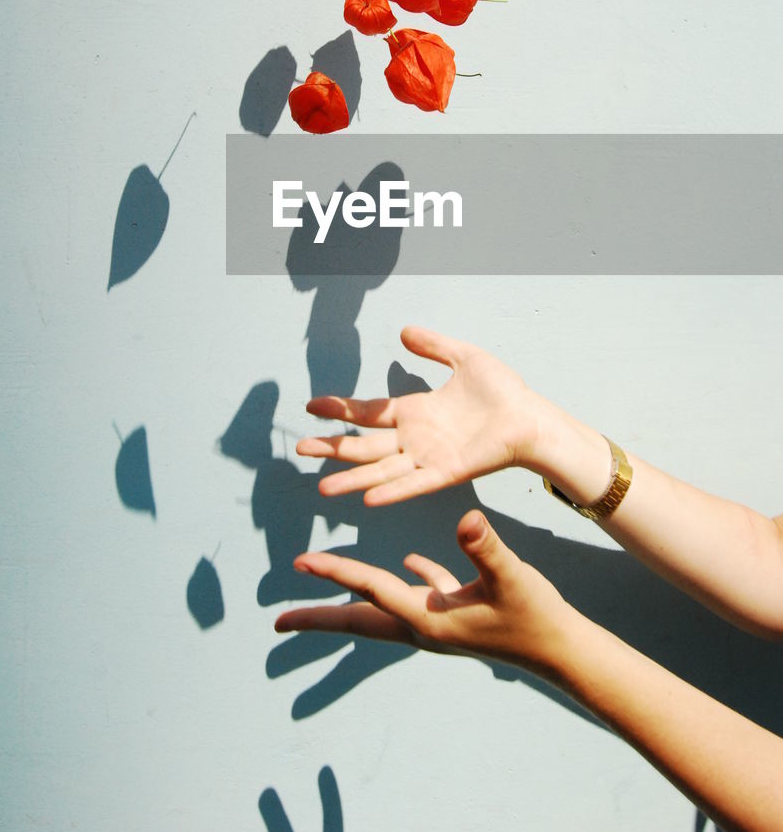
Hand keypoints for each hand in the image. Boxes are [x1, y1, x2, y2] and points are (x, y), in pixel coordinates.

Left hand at [274, 510, 570, 674]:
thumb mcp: (510, 576)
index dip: (337, 572)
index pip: (371, 589)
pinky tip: (409, 561)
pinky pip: (420, 594)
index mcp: (428, 617)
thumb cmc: (536, 617)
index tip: (301, 563)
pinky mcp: (458, 614)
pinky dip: (407, 578)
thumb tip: (466, 518)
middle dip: (319, 620)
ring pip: (384, 609)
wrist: (563, 652)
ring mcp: (440, 622)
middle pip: (360, 620)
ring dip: (353, 600)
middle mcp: (424, 625)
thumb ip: (485, 548)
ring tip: (324, 595)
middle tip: (278, 624)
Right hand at [297, 325, 544, 504]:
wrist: (531, 417)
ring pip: (381, 470)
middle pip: (364, 446)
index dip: (339, 408)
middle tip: (300, 449)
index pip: (368, 412)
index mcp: (415, 412)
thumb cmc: (503, 392)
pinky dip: (392, 492)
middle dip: (332, 449)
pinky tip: (368, 500)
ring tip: (322, 490)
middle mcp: (415, 438)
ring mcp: (429, 458)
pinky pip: (414, 484)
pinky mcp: (448, 472)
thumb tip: (404, 330)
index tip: (311, 405)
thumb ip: (433, 346)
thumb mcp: (463, 358)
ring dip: (352, 480)